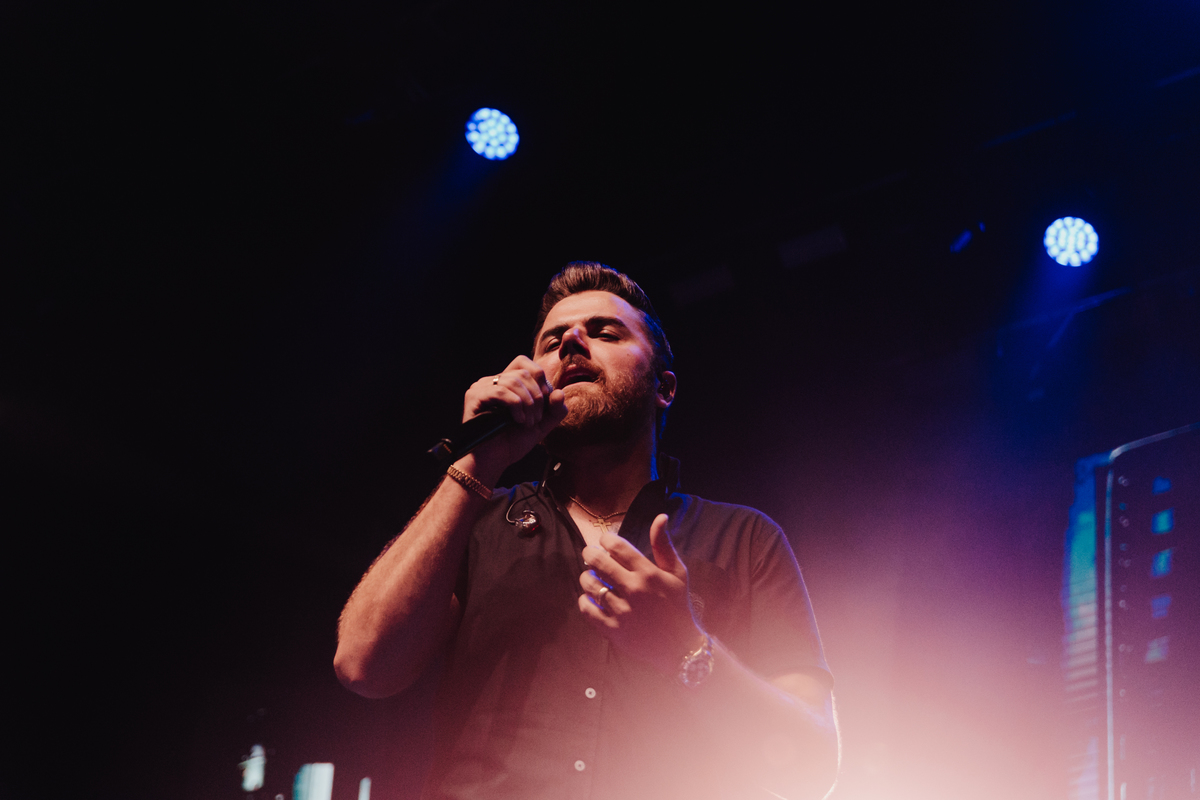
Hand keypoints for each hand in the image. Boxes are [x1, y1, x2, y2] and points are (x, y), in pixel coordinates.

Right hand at [460, 355, 568, 473]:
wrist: (493, 462)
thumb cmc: (512, 444)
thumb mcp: (540, 425)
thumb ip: (554, 410)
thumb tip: (560, 392)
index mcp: (506, 383)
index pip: (525, 364)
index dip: (541, 382)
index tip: (545, 407)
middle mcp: (492, 381)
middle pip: (523, 372)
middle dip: (538, 396)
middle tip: (536, 419)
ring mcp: (482, 387)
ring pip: (514, 380)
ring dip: (529, 404)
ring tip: (528, 423)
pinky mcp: (474, 396)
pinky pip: (501, 391)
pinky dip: (516, 405)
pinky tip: (518, 421)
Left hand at [578, 514, 704, 674]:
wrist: (680, 646)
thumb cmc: (678, 605)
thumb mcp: (677, 573)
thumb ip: (664, 545)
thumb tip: (659, 517)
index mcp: (649, 573)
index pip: (617, 546)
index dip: (605, 539)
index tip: (605, 541)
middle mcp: (634, 590)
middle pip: (598, 562)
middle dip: (590, 554)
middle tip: (590, 555)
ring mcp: (622, 611)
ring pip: (590, 584)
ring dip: (586, 577)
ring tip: (591, 577)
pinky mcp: (613, 630)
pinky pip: (587, 610)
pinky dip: (584, 601)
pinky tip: (590, 598)